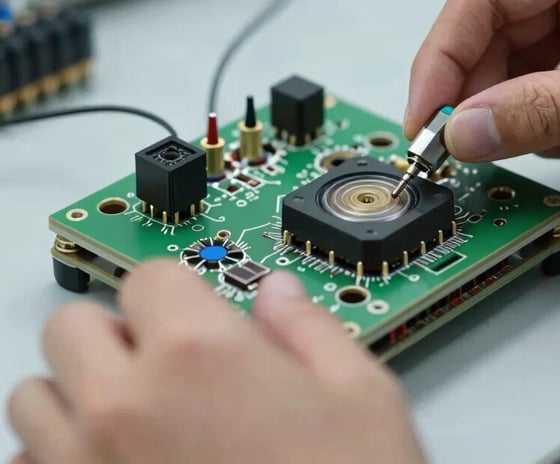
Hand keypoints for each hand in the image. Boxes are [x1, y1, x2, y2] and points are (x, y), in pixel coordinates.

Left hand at [7, 262, 424, 463]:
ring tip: (136, 421)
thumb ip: (308, 327)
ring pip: (34, 398)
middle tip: (167, 365)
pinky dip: (54, 460)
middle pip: (72, 327)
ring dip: (78, 394)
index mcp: (198, 353)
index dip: (178, 294)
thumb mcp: (362, 397)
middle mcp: (122, 406)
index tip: (200, 320)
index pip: (147, 278)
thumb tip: (274, 291)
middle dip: (116, 334)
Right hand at [405, 0, 559, 167]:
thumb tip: (464, 131)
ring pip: (520, 59)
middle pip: (496, 27)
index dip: (443, 56)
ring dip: (523, 109)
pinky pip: (550, 78)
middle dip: (482, 91)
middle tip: (472, 145)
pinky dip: (554, 115)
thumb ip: (544, 112)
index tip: (424, 115)